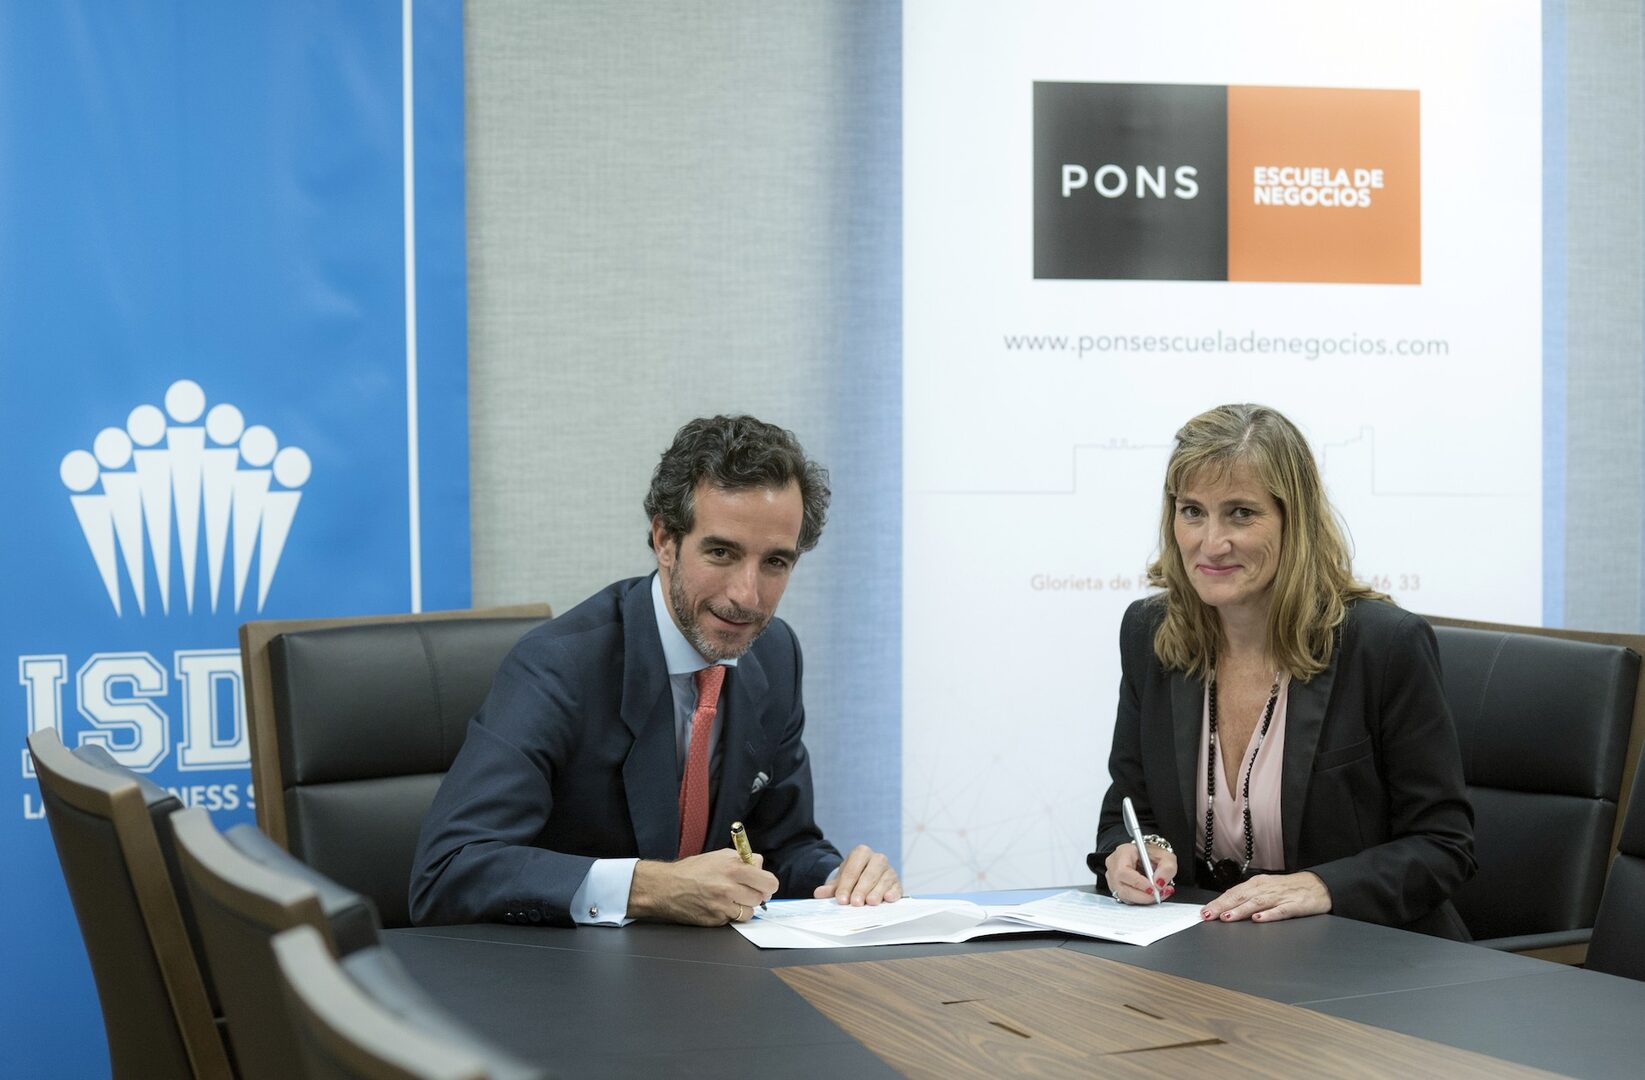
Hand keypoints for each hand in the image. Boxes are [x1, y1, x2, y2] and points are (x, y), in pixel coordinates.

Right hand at [628, 849, 776, 925]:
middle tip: (746, 891)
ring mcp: (722, 907)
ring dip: (744, 907)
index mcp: (733, 868)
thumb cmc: (692, 870)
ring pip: (749, 912)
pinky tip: (720, 906)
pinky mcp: (716, 921)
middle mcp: (729, 888)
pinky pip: (733, 920)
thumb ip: (743, 860)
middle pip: (761, 898)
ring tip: (732, 899)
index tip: (764, 884)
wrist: (666, 887)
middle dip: (756, 894)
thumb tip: (759, 866)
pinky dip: (730, 915)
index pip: (768, 882)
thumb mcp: (719, 856)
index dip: (768, 884)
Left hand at [814, 844, 900, 905]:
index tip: (841, 899)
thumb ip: (830, 888)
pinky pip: (896, 886)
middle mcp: (877, 859)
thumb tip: (818, 893)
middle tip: (855, 902)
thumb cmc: (853, 879)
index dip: (846, 885)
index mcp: (861, 853)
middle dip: (862, 888)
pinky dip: (893, 892)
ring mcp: (889, 870)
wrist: (865, 877)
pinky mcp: (897, 882)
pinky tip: (888, 899)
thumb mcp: (840, 881)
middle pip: (870, 873)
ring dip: (877, 891)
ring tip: (870, 902)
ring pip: (884, 879)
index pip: (853, 869)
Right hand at [1104, 842, 1177, 903]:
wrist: (1148, 859)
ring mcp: (1112, 879)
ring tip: (1159, 894)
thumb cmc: (1153, 856)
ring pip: (1125, 896)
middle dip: (1144, 895)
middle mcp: (1113, 866)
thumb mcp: (1166, 857)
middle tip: (1160, 894)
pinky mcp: (1116, 889)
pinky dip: (1141, 900)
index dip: (1139, 883)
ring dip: (1144, 899)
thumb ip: (1167, 868)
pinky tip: (1151, 895)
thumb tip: (1159, 883)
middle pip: (1122, 888)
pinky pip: (1127, 899)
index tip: (1154, 888)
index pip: (1124, 871)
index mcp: (1123, 852)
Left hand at [1199, 871, 1330, 923]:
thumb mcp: (1266, 890)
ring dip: (1240, 910)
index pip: (1233, 893)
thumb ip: (1248, 898)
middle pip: (1241, 897)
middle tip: (1208, 915)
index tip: (1204, 911)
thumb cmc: (1288, 889)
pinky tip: (1258, 919)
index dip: (1218, 902)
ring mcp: (1280, 897)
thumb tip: (1226, 908)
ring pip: (1257, 903)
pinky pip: (1280, 911)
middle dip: (1223, 906)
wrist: (1317, 885)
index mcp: (1257, 884)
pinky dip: (1268, 915)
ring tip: (1227, 917)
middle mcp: (1266, 889)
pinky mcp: (1295, 905)